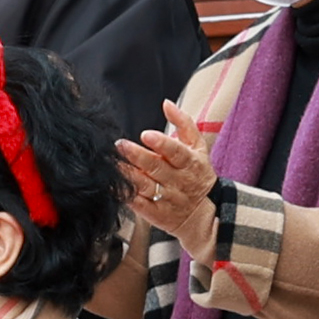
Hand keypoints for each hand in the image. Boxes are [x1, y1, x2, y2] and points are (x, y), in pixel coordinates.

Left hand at [119, 108, 221, 259]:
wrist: (206, 214)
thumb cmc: (197, 174)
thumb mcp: (198, 148)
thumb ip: (184, 123)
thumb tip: (167, 103)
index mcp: (190, 162)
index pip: (176, 152)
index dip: (162, 144)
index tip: (146, 134)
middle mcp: (179, 181)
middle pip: (156, 167)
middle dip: (137, 156)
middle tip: (120, 145)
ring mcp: (167, 198)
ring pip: (145, 186)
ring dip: (127, 175)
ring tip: (112, 164)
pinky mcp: (156, 214)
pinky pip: (139, 205)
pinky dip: (125, 195)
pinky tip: (112, 186)